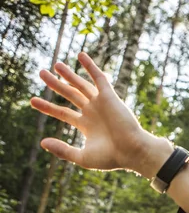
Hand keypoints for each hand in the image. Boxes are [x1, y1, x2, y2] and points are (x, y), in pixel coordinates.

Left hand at [30, 52, 169, 177]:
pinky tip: (80, 55)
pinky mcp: (110, 96)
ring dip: (69, 74)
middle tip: (41, 73)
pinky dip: (90, 66)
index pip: (63, 112)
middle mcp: (93, 112)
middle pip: (70, 94)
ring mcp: (101, 103)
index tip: (32, 101)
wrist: (132, 151)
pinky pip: (99, 78)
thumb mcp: (82, 157)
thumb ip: (62, 150)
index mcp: (86, 125)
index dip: (48, 106)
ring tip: (55, 65)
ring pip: (81, 85)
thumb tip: (42, 142)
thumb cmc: (111, 157)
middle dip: (55, 84)